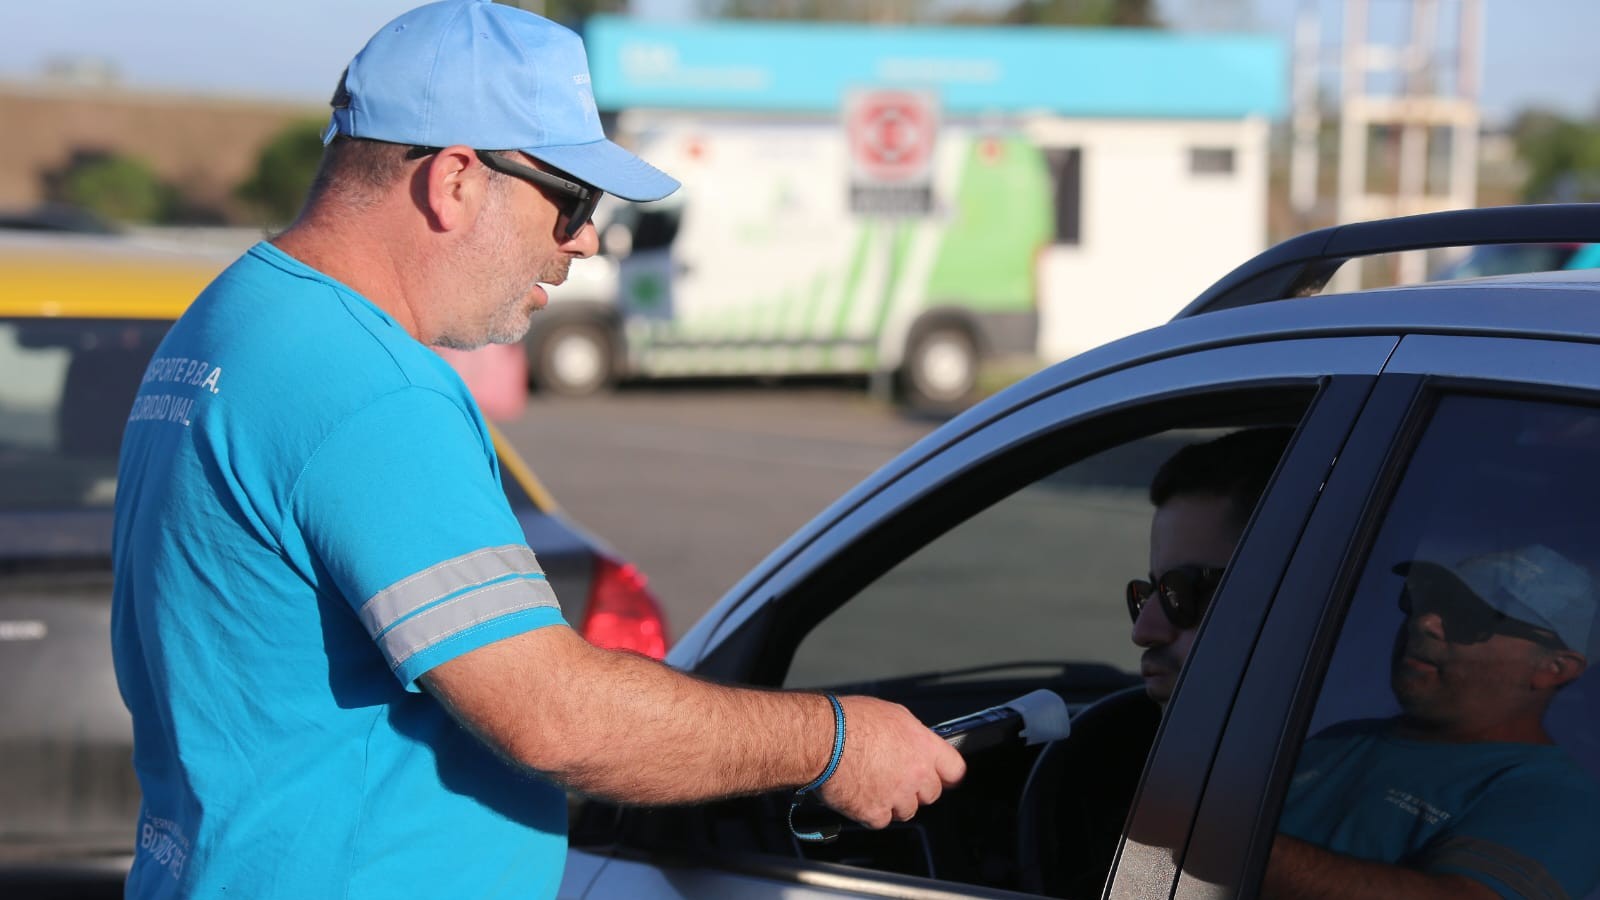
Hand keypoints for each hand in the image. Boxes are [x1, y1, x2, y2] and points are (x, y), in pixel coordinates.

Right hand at [817, 696, 965, 828]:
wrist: (822, 739)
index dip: (947, 775)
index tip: (942, 778)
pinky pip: (880, 820)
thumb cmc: (849, 720)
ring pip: (906, 811)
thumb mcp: (892, 714)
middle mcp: (916, 773)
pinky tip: (858, 794)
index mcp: (924, 746)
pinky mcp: (876, 813)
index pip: (955, 770)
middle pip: (931, 794)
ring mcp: (897, 796)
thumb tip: (915, 744)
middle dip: (916, 789)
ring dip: (893, 803)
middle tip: (895, 777)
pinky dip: (870, 812)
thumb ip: (912, 735)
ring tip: (872, 784)